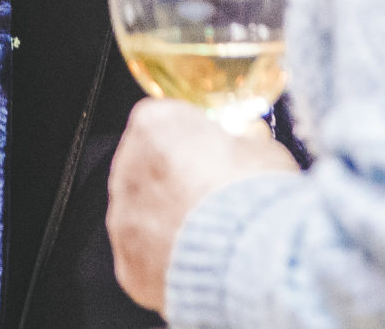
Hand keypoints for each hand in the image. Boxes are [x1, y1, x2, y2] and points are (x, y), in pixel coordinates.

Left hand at [107, 98, 297, 312]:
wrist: (249, 256)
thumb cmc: (254, 196)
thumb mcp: (260, 148)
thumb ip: (239, 143)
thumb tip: (244, 146)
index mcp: (156, 125)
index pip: (162, 120)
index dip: (190, 138)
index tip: (209, 150)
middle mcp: (129, 167)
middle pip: (145, 166)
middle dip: (173, 179)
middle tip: (211, 194)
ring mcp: (124, 217)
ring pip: (140, 213)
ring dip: (166, 219)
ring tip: (208, 234)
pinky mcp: (128, 262)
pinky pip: (142, 256)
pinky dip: (163, 259)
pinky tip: (196, 261)